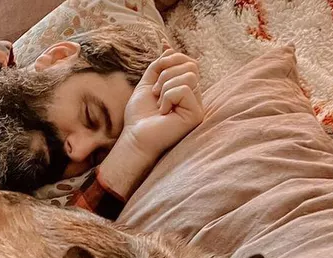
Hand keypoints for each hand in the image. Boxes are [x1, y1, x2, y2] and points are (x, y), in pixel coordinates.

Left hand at [96, 50, 202, 198]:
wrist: (135, 137)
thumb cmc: (139, 116)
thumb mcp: (147, 83)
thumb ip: (159, 65)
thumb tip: (167, 45)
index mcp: (185, 90)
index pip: (188, 62)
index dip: (172, 59)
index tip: (155, 73)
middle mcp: (194, 97)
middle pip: (191, 65)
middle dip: (167, 73)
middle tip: (155, 93)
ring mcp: (197, 106)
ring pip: (189, 76)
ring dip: (166, 86)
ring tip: (159, 104)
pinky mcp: (196, 115)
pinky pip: (184, 89)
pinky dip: (168, 96)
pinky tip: (164, 112)